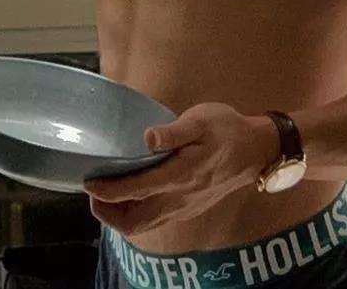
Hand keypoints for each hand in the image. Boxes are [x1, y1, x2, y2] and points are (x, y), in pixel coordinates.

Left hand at [83, 102, 277, 236]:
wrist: (257, 150)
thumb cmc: (227, 130)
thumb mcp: (201, 120)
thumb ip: (173, 131)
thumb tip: (147, 137)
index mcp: (180, 176)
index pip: (136, 191)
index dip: (108, 191)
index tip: (88, 183)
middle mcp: (180, 199)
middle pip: (135, 222)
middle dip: (108, 213)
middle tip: (93, 193)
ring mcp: (185, 207)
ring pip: (145, 225)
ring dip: (120, 217)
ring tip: (105, 197)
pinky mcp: (189, 208)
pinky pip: (156, 220)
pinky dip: (136, 215)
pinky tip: (130, 197)